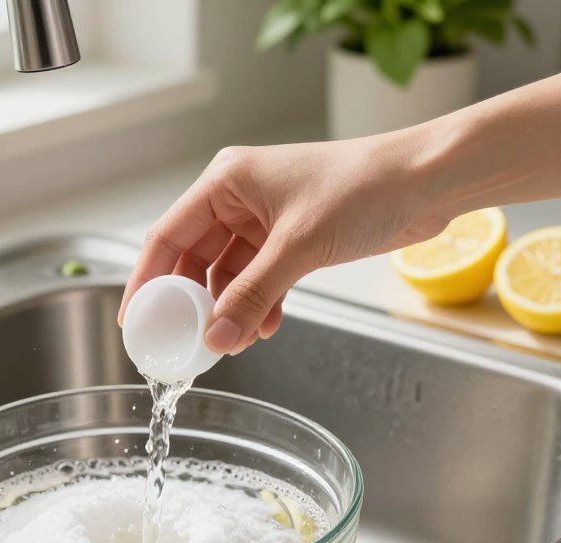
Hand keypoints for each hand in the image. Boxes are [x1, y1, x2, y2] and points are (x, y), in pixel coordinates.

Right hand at [118, 132, 451, 353]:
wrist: (428, 181)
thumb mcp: (298, 247)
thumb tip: (215, 339)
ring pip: (228, 274)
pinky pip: (259, 279)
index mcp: (226, 182)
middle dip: (191, 303)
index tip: (133, 320)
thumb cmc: (365, 188)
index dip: (145, 280)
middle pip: (194, 258)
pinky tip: (264, 328)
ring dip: (230, 309)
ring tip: (232, 342)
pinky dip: (258, 304)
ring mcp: (265, 220)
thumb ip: (252, 296)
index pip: (167, 236)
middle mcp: (239, 199)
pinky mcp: (291, 239)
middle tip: (183, 341)